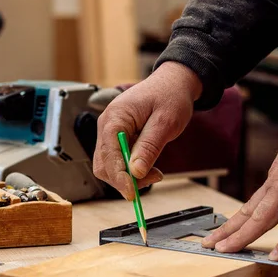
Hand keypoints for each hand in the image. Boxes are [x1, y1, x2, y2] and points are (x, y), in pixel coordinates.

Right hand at [93, 62, 202, 199]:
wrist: (173, 83)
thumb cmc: (170, 96)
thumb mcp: (165, 122)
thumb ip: (149, 147)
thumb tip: (136, 172)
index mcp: (115, 118)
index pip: (108, 155)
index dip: (119, 177)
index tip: (132, 193)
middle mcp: (106, 126)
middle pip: (104, 164)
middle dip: (124, 179)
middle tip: (152, 179)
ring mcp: (109, 132)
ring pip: (109, 166)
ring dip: (128, 176)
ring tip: (155, 173)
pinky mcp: (116, 138)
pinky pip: (117, 161)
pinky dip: (131, 169)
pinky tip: (149, 167)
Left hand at [202, 120, 277, 260]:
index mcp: (276, 181)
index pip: (251, 207)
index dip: (236, 222)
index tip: (224, 234)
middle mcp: (275, 184)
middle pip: (247, 214)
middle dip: (228, 231)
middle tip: (209, 245)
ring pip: (259, 218)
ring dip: (240, 236)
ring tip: (223, 250)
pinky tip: (277, 255)